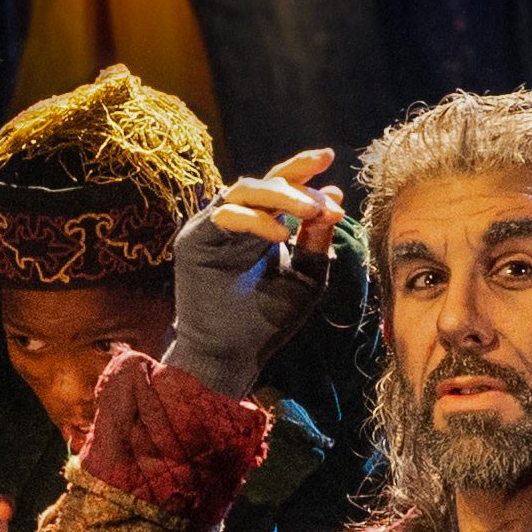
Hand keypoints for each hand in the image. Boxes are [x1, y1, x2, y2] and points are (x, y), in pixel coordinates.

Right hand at [159, 144, 345, 399]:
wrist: (234, 355)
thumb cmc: (268, 320)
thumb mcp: (306, 276)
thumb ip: (317, 239)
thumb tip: (334, 193)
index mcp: (263, 224)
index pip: (283, 187)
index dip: (307, 177)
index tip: (336, 187)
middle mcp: (238, 220)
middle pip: (265, 181)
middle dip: (298, 181)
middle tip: (324, 200)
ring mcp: (214, 227)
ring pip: (244, 190)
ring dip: (280, 195)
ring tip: (309, 210)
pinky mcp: (195, 239)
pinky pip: (224, 215)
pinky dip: (254, 220)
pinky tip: (281, 235)